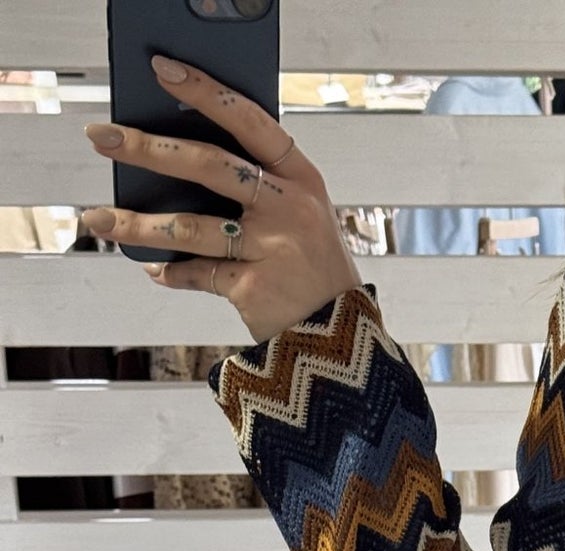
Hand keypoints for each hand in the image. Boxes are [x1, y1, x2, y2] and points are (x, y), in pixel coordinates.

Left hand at [81, 54, 360, 343]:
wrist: (342, 344)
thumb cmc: (315, 272)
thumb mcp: (302, 217)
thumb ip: (260, 187)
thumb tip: (179, 161)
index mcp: (303, 179)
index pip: (250, 121)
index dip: (206, 92)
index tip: (163, 70)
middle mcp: (290, 209)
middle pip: (209, 165)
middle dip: (149, 149)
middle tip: (103, 138)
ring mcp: (273, 250)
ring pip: (190, 226)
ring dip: (137, 224)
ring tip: (99, 219)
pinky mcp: (254, 289)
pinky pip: (199, 273)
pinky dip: (174, 272)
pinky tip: (156, 269)